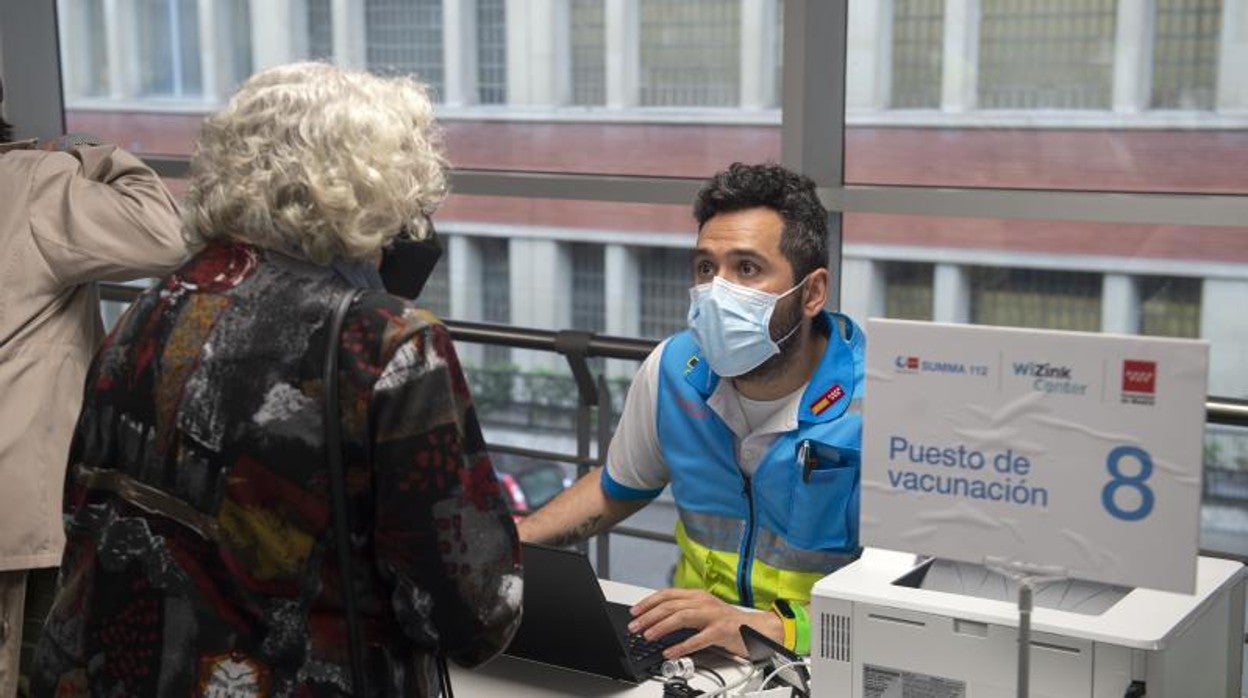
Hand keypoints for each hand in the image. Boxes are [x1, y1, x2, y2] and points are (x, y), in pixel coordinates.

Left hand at [626, 588, 783, 657]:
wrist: (757, 629)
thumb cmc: (728, 623)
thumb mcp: (704, 612)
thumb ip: (684, 612)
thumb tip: (658, 620)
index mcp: (698, 596)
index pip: (667, 594)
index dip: (648, 602)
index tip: (634, 612)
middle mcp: (704, 602)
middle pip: (670, 605)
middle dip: (649, 616)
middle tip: (635, 627)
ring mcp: (713, 616)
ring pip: (681, 617)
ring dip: (661, 627)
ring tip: (647, 636)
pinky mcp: (721, 631)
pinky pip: (698, 639)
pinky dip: (682, 646)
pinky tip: (670, 652)